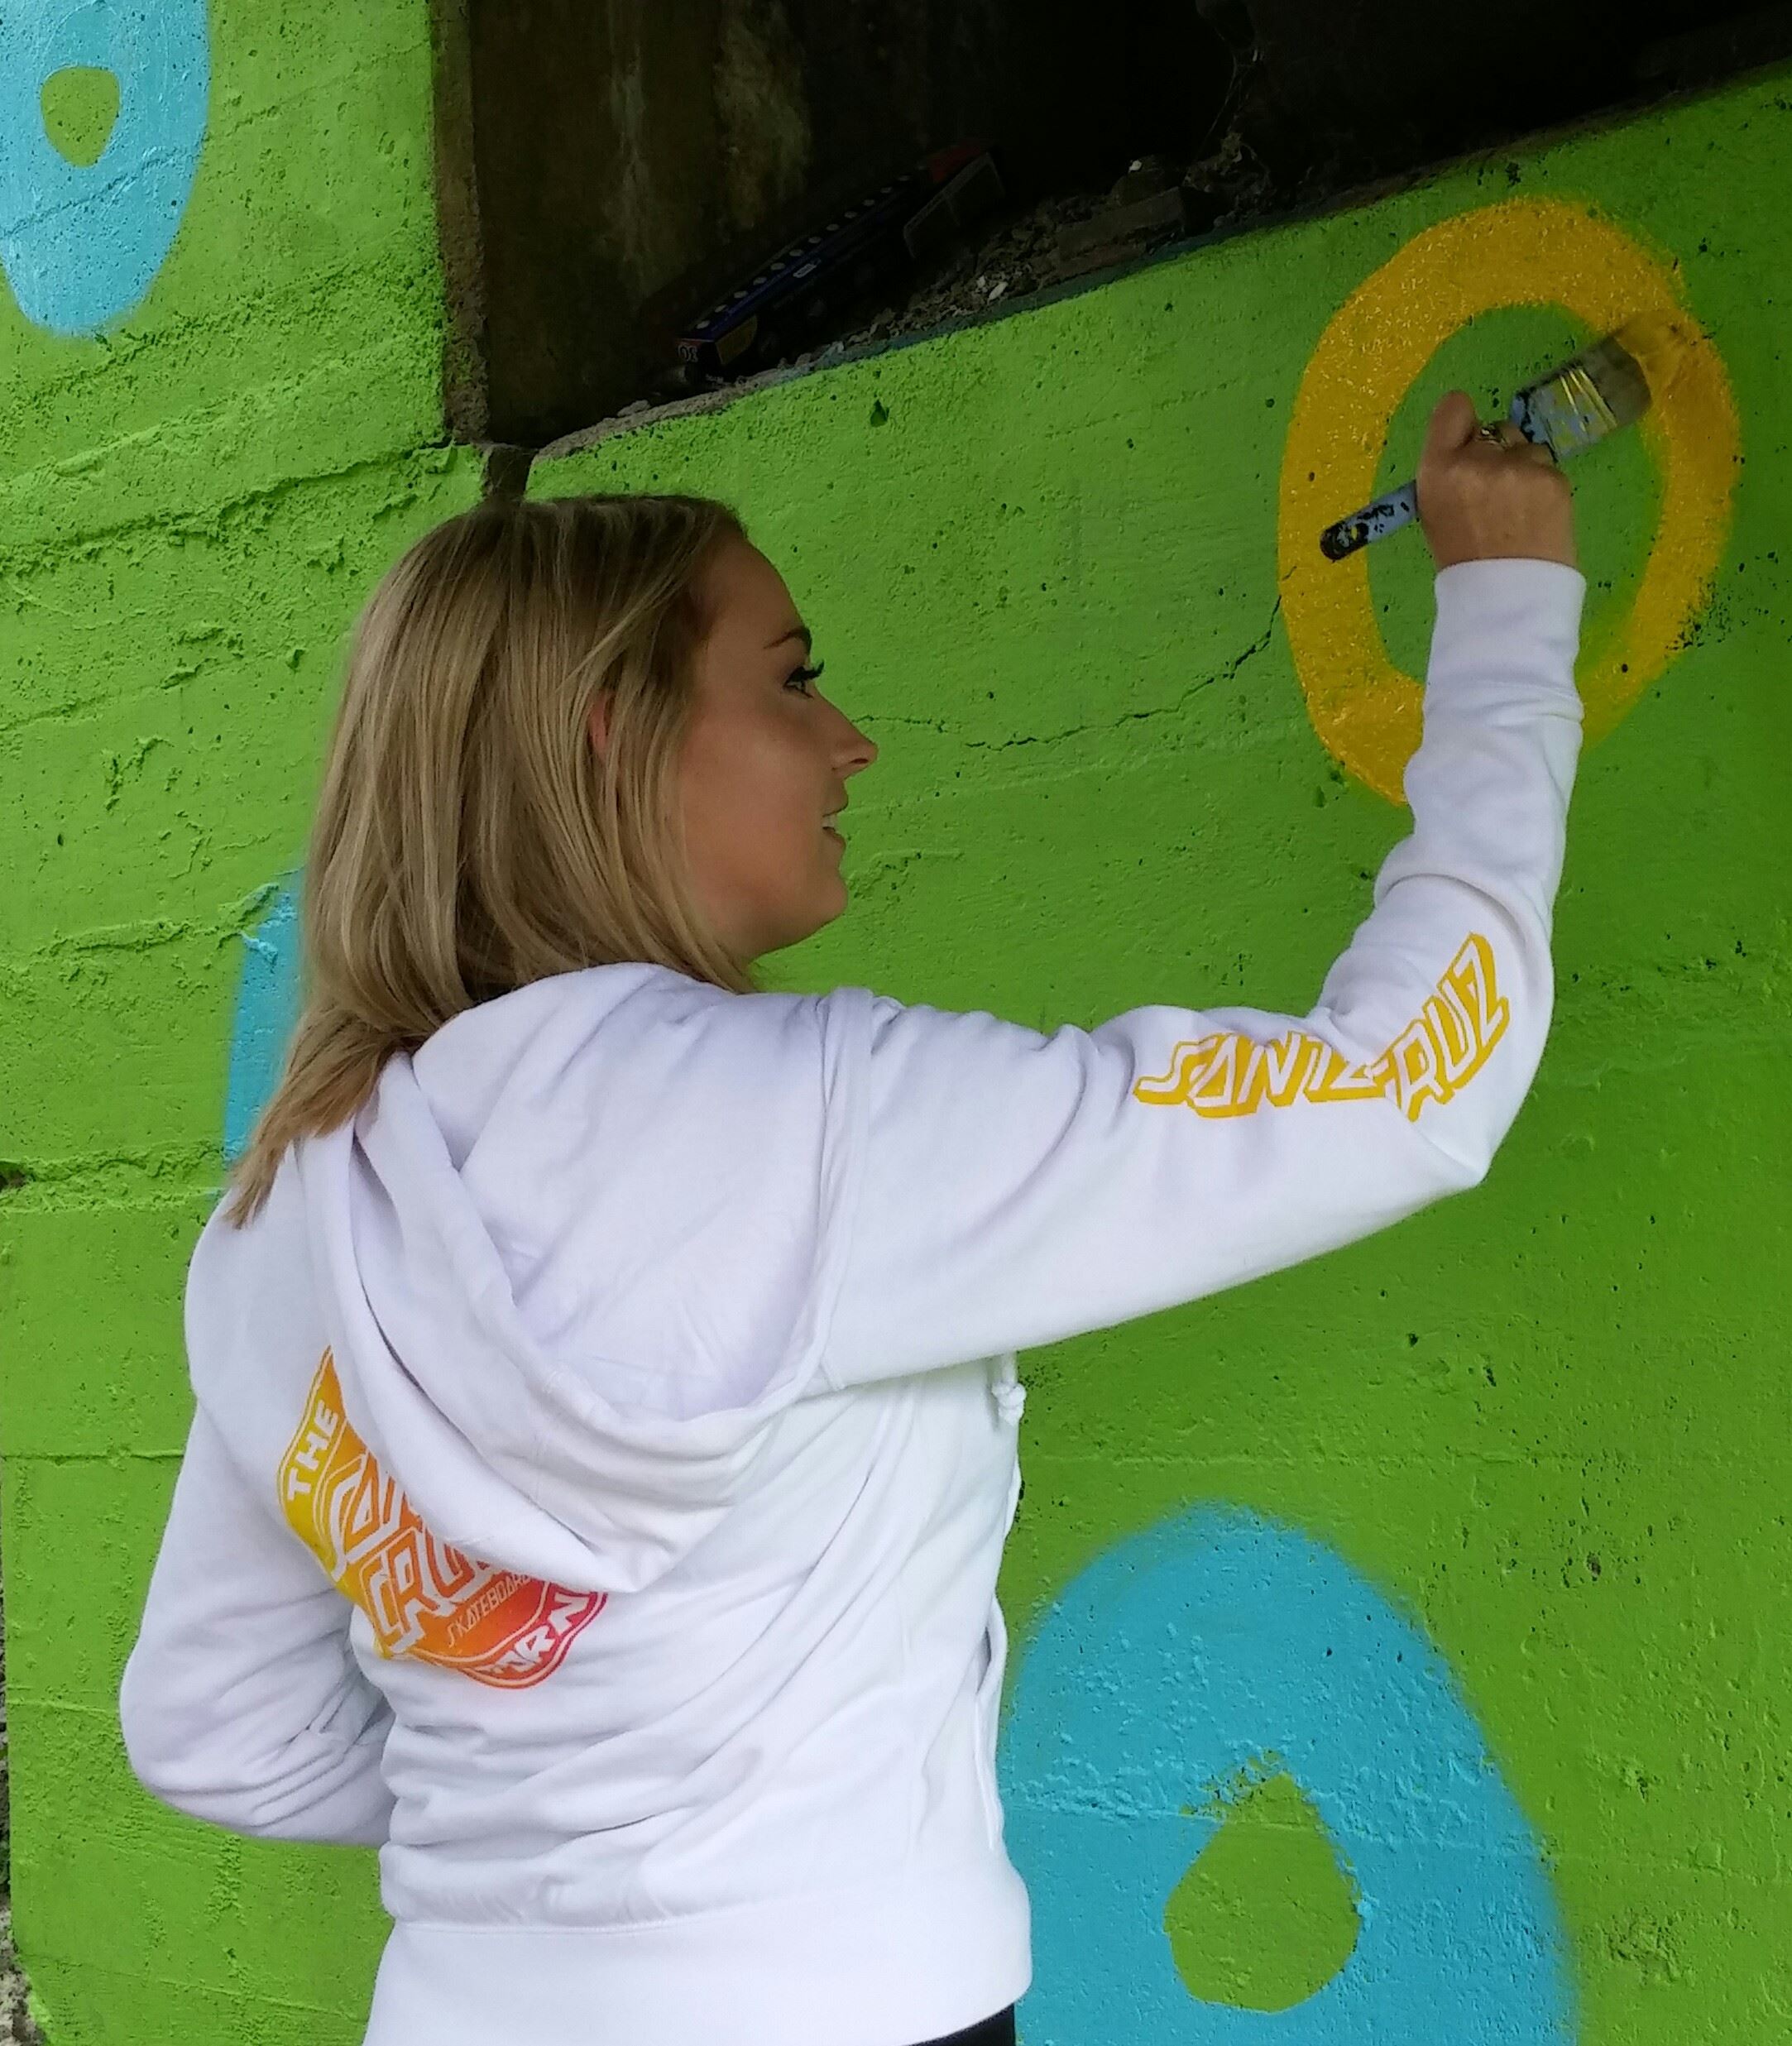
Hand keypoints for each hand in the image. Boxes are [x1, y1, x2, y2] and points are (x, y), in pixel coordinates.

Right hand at [1416, 390, 1576, 571]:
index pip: (1454, 407)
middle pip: (1494, 428)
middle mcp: (1477, 459)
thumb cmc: (1463, 560)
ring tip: (1519, 510)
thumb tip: (1472, 448)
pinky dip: (1544, 488)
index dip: (1463, 422)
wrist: (1506, 597)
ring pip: (1527, 447)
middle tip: (1496, 492)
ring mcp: (1518, 466)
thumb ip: (1450, 473)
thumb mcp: (1436, 513)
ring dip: (1524, 469)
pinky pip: (1548, 468)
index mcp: (1438, 470)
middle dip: (1497, 452)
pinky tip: (1537, 518)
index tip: (1468, 440)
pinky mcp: (1552, 477)